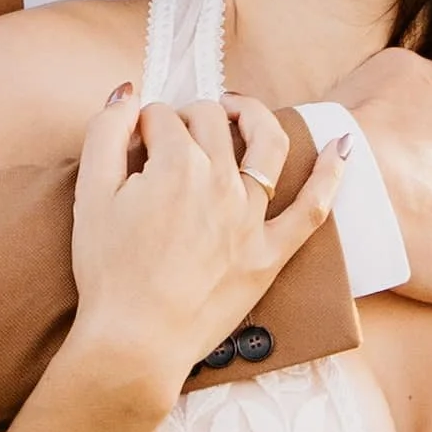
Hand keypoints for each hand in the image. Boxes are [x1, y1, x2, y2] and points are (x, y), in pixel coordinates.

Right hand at [67, 90, 346, 411]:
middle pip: (210, 122)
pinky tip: (341, 145)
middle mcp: (220, 181)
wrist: (135, 341)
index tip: (131, 144)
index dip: (142, 124)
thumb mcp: (89, 194)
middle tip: (170, 134)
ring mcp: (250, 217)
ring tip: (237, 108)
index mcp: (175, 163)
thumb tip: (128, 90)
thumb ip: (104, 132)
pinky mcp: (270, 252)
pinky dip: (331, 173)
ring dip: (253, 115)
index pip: (161, 118)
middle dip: (187, 116)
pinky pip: (311, 207)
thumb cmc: (108, 272)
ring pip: (266, 144)